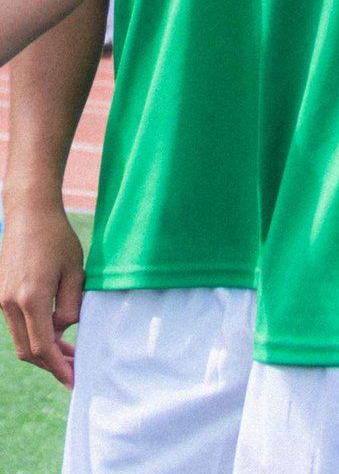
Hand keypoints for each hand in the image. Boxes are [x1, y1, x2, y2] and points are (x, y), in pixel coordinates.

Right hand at [0, 203, 83, 386]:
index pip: (43, 347)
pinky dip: (35, 335)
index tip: (74, 380)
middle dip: (52, 365)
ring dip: (44, 351)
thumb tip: (65, 330)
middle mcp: (11, 304)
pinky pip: (18, 325)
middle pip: (28, 350)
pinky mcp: (4, 295)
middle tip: (75, 371)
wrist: (29, 214)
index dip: (59, 366)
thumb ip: (72, 305)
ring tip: (69, 355)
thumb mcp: (75, 271)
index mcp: (31, 300)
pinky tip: (56, 335)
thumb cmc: (57, 239)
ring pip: (21, 340)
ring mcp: (4, 300)